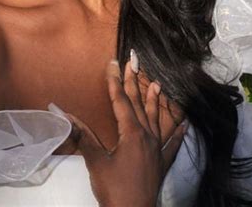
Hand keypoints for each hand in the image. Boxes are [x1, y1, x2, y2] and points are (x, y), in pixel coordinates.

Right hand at [63, 59, 186, 206]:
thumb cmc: (114, 189)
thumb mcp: (96, 163)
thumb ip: (84, 137)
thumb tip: (66, 115)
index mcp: (131, 133)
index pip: (120, 101)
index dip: (115, 81)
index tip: (113, 63)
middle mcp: (146, 135)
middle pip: (138, 104)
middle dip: (134, 82)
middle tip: (133, 62)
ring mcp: (157, 148)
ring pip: (156, 118)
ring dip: (154, 100)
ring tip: (157, 83)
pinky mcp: (162, 162)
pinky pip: (172, 143)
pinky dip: (178, 133)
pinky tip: (185, 124)